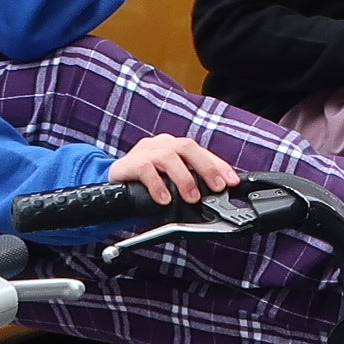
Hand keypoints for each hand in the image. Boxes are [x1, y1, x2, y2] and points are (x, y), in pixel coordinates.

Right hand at [108, 133, 237, 204]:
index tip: (232, 182)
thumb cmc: (146, 185)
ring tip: (192, 197)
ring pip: (168, 156)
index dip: (219, 165)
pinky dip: (157, 185)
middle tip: (216, 188)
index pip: (201, 151)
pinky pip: (145, 169)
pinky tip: (164, 199)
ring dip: (184, 178)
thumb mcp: (171, 182)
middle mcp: (161, 145)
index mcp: (174, 147)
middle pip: (187, 147)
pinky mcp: (129, 163)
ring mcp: (144, 151)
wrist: (111, 185)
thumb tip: (214, 196)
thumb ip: (190, 184)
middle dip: (206, 167)